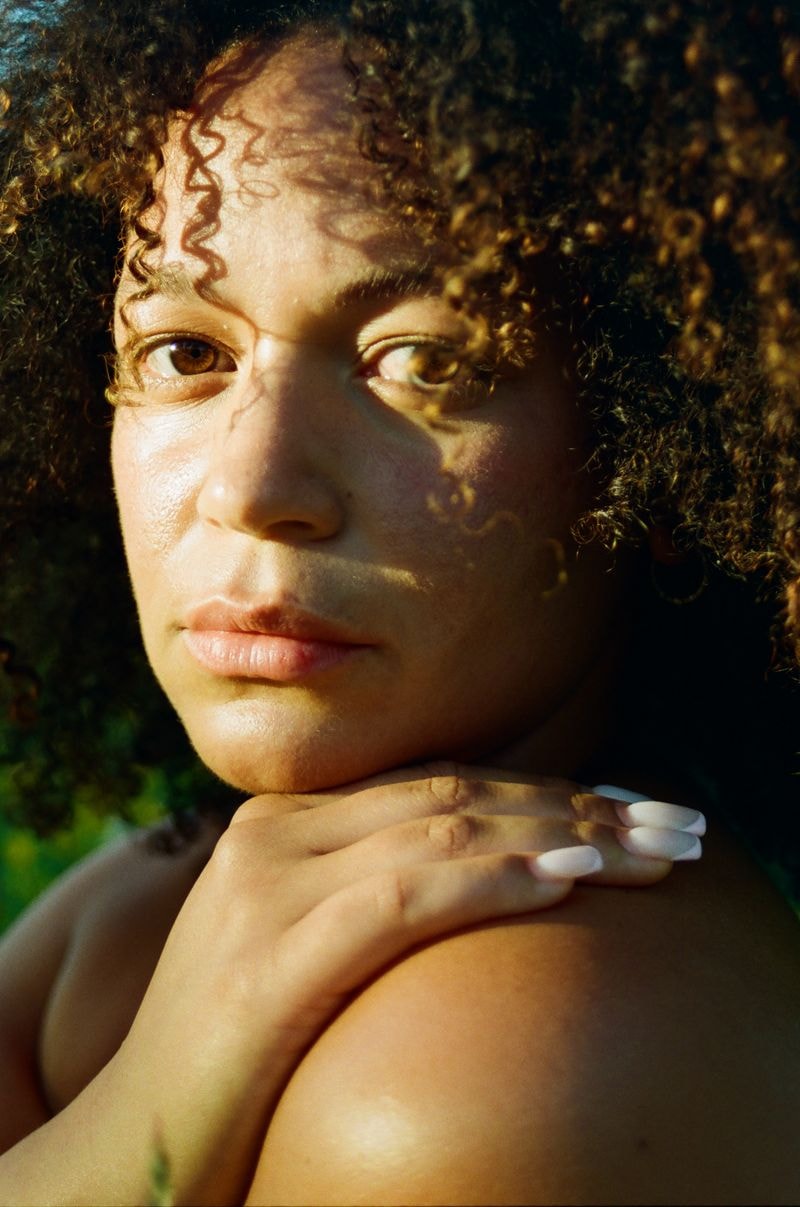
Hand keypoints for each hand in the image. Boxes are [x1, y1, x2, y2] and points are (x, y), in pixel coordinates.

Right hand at [113, 763, 702, 1203]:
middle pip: (456, 793)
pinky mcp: (276, 954)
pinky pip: (409, 894)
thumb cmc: (236, 1053)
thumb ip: (371, 890)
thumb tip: (494, 874)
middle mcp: (276, 832)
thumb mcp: (302, 945)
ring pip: (446, 828)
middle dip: (579, 807)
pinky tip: (570, 882)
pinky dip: (497, 879)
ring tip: (657, 854)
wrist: (135, 1142)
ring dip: (568, 837)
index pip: (438, 781)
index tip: (631, 808)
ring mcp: (272, 886)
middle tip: (676, 826)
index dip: (547, 789)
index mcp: (282, 821)